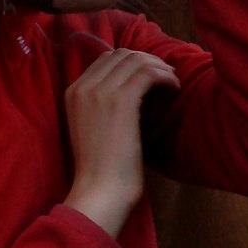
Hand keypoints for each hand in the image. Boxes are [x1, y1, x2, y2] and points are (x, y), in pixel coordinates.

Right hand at [63, 48, 179, 238]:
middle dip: (147, 59)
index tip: (150, 73)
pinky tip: (175, 88)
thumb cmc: (100, 170)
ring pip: (136, 60)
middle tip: (165, 75)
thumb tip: (132, 88)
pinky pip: (148, 73)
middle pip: (121, 54)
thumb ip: (102, 105)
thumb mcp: (92, 128)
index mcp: (73, 92)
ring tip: (172, 81)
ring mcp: (101, 91)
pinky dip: (165, 76)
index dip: (132, 61)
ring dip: (159, 67)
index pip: (106, 59)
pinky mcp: (121, 100)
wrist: (99, 192)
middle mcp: (84, 85)